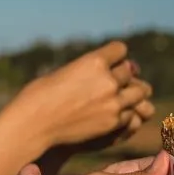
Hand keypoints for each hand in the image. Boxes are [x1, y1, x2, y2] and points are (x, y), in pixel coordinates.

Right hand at [7, 42, 154, 154]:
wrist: (33, 125)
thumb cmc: (40, 95)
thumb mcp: (64, 71)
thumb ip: (89, 69)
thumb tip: (109, 69)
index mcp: (93, 61)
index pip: (120, 50)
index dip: (113, 56)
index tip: (108, 63)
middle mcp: (107, 80)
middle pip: (131, 71)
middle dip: (122, 75)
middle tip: (113, 82)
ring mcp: (113, 102)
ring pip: (140, 92)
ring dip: (131, 93)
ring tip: (120, 97)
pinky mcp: (114, 122)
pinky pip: (132, 113)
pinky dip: (125, 113)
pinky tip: (111, 114)